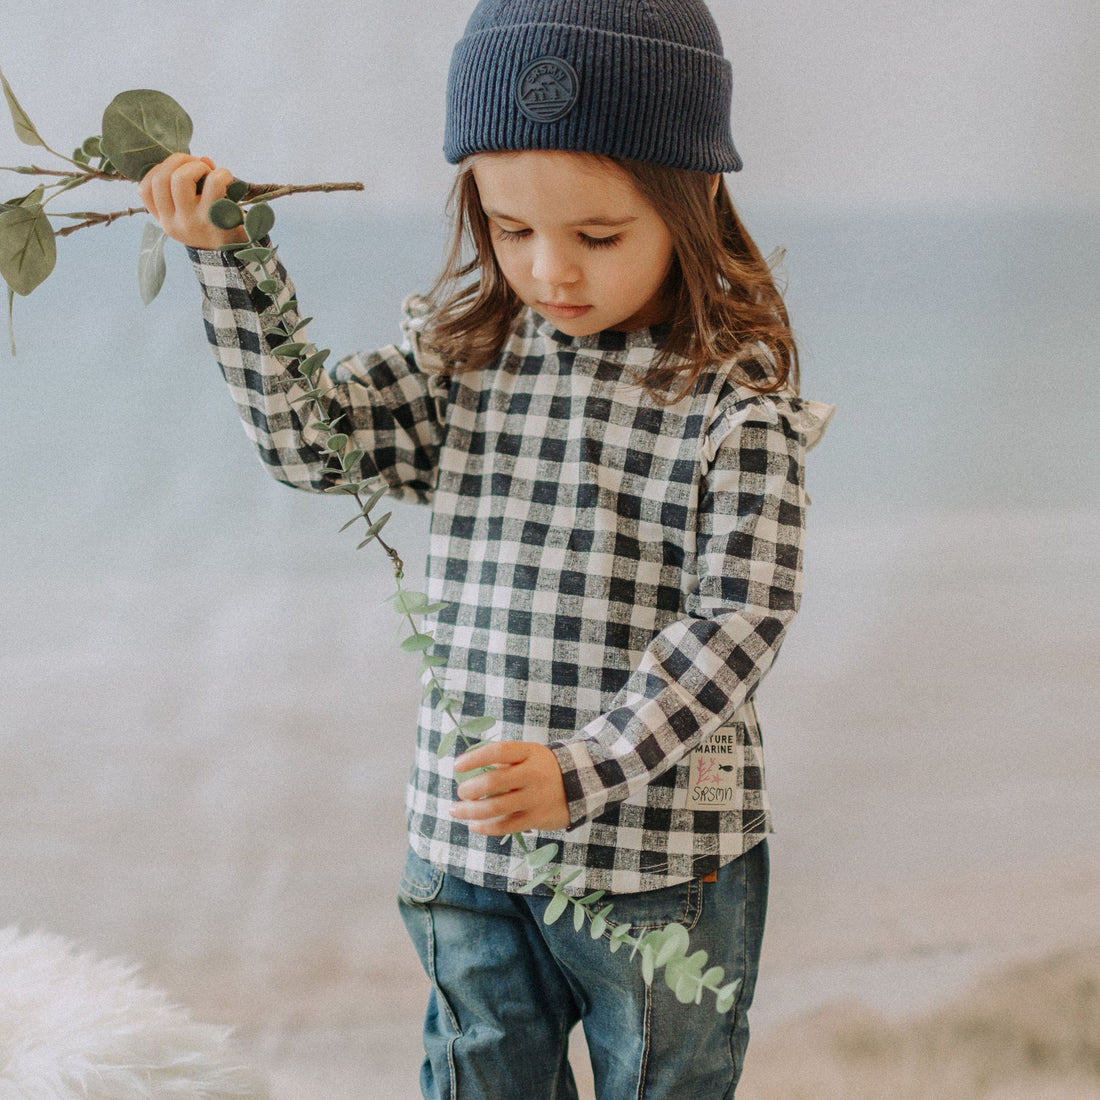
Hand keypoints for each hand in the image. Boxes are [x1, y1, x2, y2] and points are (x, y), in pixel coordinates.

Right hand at [138, 153, 247, 249]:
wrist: (238, 254)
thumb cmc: (213, 226)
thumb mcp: (193, 211)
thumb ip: (190, 184)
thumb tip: (203, 159)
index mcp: (164, 220)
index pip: (145, 189)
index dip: (160, 169)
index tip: (178, 168)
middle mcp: (174, 224)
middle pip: (161, 178)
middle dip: (180, 161)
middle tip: (199, 166)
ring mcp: (194, 223)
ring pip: (180, 178)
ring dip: (197, 165)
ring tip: (211, 172)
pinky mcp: (216, 220)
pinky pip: (213, 184)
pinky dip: (221, 174)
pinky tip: (227, 178)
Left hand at [450, 742, 570, 834]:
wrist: (583, 784)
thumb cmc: (544, 768)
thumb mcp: (530, 754)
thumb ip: (504, 760)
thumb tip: (469, 771)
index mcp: (529, 753)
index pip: (498, 751)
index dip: (474, 758)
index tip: (457, 765)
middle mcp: (533, 774)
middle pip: (494, 781)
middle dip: (470, 789)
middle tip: (460, 793)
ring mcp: (536, 797)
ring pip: (495, 807)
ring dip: (470, 811)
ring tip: (457, 811)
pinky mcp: (537, 818)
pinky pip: (505, 826)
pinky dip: (485, 827)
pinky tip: (474, 825)